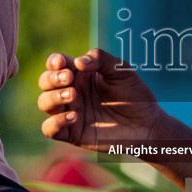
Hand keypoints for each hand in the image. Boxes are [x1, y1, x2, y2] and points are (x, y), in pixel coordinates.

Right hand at [37, 48, 165, 151]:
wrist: (146, 123)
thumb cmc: (135, 94)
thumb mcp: (121, 69)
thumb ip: (100, 59)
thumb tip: (78, 62)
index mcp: (80, 74)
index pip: (56, 64)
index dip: (54, 62)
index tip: (63, 63)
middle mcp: (71, 92)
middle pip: (45, 82)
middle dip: (52, 78)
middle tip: (69, 78)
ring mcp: (70, 112)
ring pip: (44, 103)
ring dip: (53, 97)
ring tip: (73, 95)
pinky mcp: (72, 133)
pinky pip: (49, 129)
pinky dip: (55, 122)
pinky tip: (73, 116)